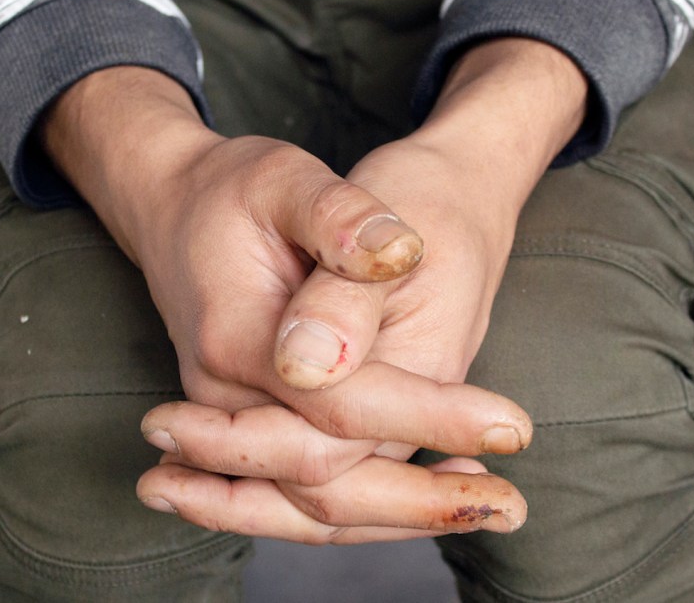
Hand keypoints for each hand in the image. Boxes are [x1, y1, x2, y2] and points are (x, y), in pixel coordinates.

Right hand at [43, 66, 537, 540]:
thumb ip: (338, 221)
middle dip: (420, 499)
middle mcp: (225, 395)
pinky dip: (370, 502)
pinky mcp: (252, 423)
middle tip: (515, 506)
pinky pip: (306, 486)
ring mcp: (233, 417)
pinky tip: (440, 491)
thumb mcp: (287, 177)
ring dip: (402, 515)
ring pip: (313, 501)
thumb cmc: (238, 191)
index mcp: (237, 336)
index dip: (429, 415)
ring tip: (495, 509)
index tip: (512, 425)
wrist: (179, 210)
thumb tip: (389, 259)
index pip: (340, 403)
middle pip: (323, 478)